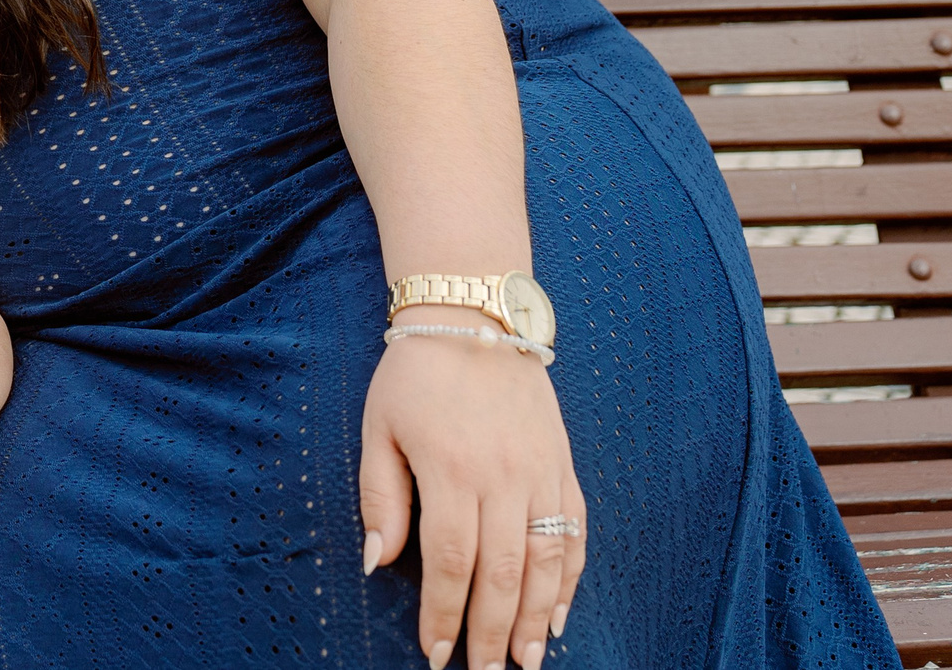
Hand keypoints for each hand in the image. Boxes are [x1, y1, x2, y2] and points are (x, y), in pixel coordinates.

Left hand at [358, 324, 585, 669]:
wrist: (474, 316)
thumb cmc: (415, 373)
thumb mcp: (378, 428)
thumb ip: (380, 497)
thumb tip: (376, 562)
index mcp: (452, 470)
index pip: (452, 562)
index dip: (446, 615)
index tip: (436, 654)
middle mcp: (503, 477)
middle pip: (504, 572)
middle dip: (493, 632)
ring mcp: (540, 472)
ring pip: (548, 560)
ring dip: (537, 617)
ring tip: (526, 660)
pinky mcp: (562, 464)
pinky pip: (575, 531)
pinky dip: (571, 577)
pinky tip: (558, 612)